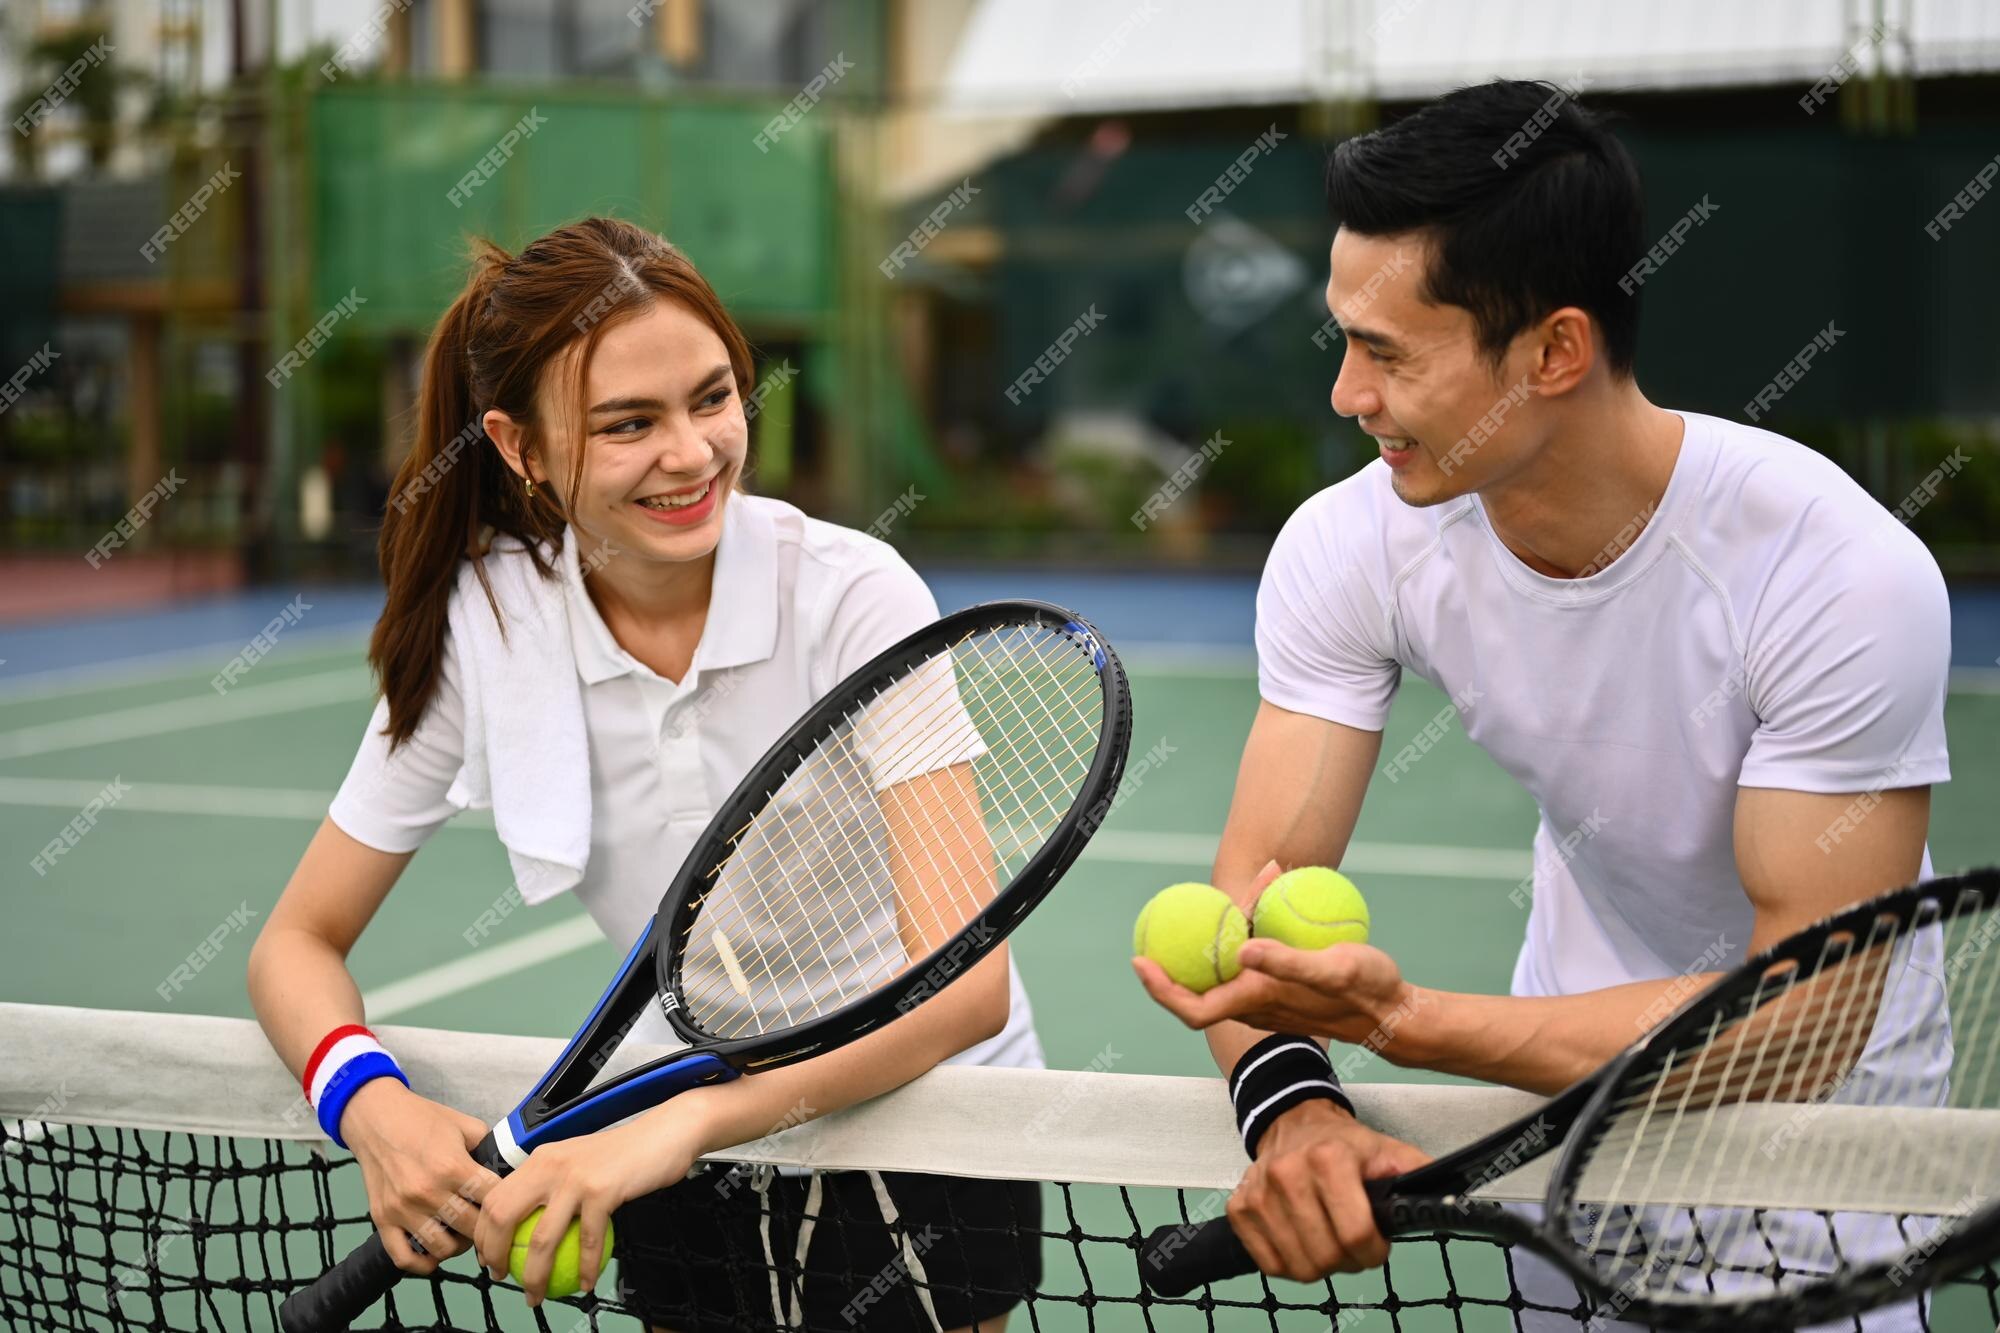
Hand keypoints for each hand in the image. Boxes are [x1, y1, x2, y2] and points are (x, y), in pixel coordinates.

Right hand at [341, 1080, 497, 1274]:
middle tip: (489, 1222)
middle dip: (486, 1227)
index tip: (509, 1204)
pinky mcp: (382, 1220)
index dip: (506, 1203)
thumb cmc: (422, 1119)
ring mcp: (402, 1209)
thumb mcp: (465, 1125)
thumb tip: (511, 1171)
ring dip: (459, 1246)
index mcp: (452, 1166)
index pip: (492, 1200)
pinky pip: (405, 1258)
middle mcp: (427, 1192)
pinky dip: (424, 1263)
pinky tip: (435, 1252)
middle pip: (471, 1229)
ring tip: (463, 1233)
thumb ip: (489, 1148)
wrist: (375, 1118)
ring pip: (442, 1249)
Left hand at [472, 1101, 710, 1305]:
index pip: (494, 1198)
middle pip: (503, 1216)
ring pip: (541, 1238)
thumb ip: (551, 1184)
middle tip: (502, 1278)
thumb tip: (527, 1224)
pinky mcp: (602, 1191)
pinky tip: (585, 1283)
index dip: (482, 1233)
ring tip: (536, 1295)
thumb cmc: (623, 1155)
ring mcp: (575, 1178)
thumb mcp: (576, 1162)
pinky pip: (587, 1241)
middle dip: (494, 1254)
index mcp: (539, 1159)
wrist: (663, 1134)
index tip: (488, 1258)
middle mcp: (550, 1165)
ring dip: (534, 1276)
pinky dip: (585, 1268)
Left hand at [1134, 937, 1417, 1049]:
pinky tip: (1246, 912)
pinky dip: (1234, 942)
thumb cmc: (1368, 990)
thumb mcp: (1334, 969)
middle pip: (1198, 992)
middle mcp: (1255, 1006)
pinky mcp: (1280, 992)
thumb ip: (1287, 963)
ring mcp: (1266, 1001)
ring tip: (1200, 909)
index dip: (1161, 989)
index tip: (1139, 962)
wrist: (1395, 1013)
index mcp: (1257, 1000)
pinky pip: (1243, 968)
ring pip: (1221, 978)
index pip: (1193, 1008)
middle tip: (1154, 928)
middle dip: (1172, 964)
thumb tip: (1242, 951)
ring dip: (1206, 947)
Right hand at [1226, 1100, 1430, 1279]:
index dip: (1374, 1252)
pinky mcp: (1240, 1208)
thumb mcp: (1387, 1151)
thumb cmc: (1343, 1144)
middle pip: (1327, 1256)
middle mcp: (1288, 1173)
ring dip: (1320, 1265)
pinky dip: (1290, 1264)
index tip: (1377, 1245)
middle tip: (1353, 1244)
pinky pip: (1269, 1265)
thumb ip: (1416, 1173)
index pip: (1356, 1234)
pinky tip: (1301, 1240)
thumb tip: (1448, 1199)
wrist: (1293, 1122)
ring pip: (1298, 1267)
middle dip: (1348, 1260)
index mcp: (1328, 1159)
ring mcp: (1259, 1192)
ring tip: (1328, 1240)